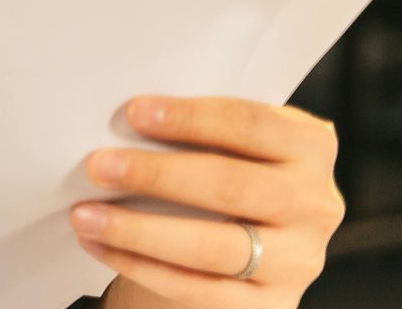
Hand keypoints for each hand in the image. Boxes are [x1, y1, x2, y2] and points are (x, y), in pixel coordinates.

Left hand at [70, 96, 345, 308]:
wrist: (230, 251)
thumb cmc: (220, 180)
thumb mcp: (226, 147)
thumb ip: (198, 134)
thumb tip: (122, 123)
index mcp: (310, 147)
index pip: (252, 125)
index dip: (192, 118)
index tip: (133, 113)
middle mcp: (316, 205)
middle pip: (232, 187)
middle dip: (157, 175)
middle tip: (97, 166)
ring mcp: (299, 261)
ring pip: (213, 247)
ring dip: (139, 230)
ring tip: (85, 214)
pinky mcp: (272, 306)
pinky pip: (199, 290)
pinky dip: (141, 266)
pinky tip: (99, 245)